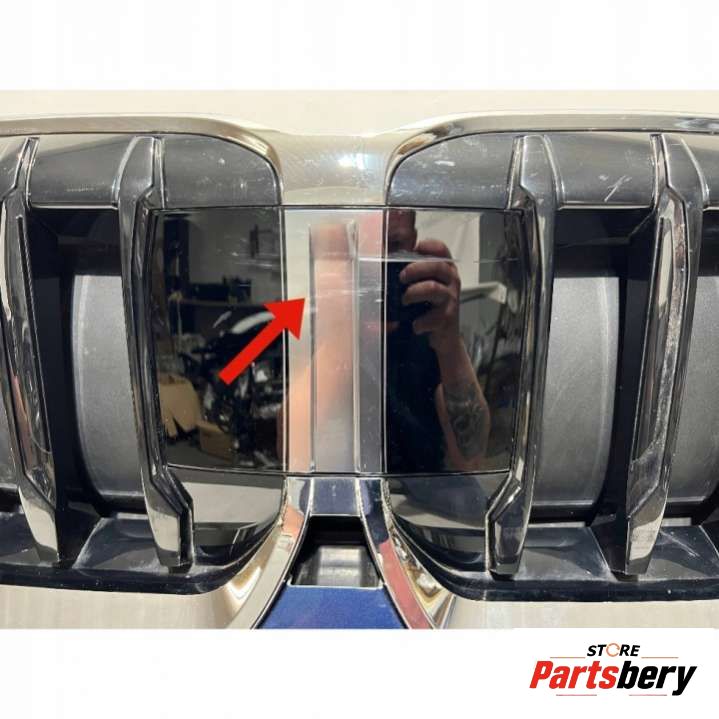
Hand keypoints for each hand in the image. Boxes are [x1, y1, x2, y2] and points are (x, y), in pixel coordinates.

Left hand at [399, 239, 461, 356]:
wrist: (445, 336)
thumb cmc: (431, 307)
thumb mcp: (425, 285)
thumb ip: (413, 274)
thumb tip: (385, 265)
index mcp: (445, 269)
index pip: (441, 250)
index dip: (428, 246)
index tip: (415, 249)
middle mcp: (451, 281)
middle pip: (437, 266)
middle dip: (415, 269)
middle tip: (401, 277)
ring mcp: (451, 299)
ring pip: (432, 288)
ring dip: (413, 293)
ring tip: (404, 300)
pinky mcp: (447, 318)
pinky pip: (433, 316)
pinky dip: (420, 322)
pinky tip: (415, 325)